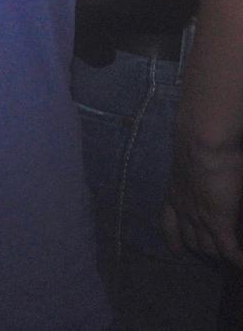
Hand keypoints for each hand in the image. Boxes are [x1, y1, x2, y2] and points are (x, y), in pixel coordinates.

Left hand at [163, 128, 242, 267]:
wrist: (202, 139)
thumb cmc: (200, 142)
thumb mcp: (195, 162)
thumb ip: (200, 175)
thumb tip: (212, 178)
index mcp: (175, 193)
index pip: (169, 223)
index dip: (173, 239)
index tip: (176, 252)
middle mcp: (183, 209)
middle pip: (190, 240)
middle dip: (201, 253)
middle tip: (214, 262)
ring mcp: (199, 218)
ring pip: (208, 249)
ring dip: (220, 258)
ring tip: (231, 264)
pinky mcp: (218, 222)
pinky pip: (229, 251)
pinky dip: (238, 262)